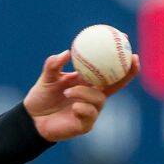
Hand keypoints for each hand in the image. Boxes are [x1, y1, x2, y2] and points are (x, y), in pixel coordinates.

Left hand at [23, 50, 140, 142]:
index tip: (125, 38)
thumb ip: (53, 65)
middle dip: (128, 72)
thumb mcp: (47, 78)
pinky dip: (82, 108)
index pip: (109, 69)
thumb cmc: (42, 96)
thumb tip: (66, 53)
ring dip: (85, 93)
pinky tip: (74, 107)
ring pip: (99, 99)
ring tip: (68, 91)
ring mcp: (91, 110)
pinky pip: (90, 114)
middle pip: (117, 84)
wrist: (32, 119)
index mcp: (88, 82)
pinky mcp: (85, 125)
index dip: (120, 55)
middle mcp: (93, 95)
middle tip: (132, 59)